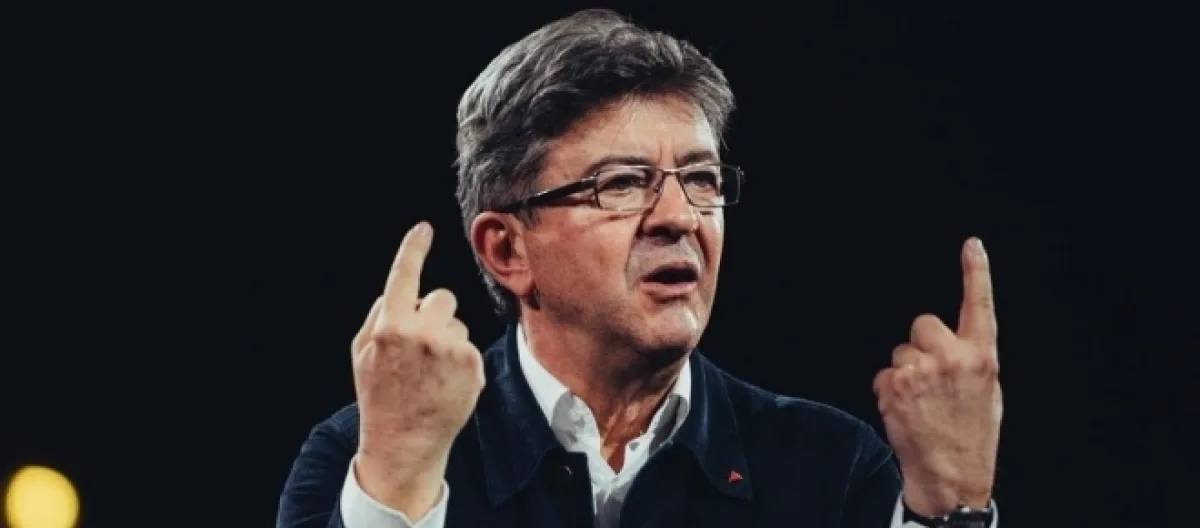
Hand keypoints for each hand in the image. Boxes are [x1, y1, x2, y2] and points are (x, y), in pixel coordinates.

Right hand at [351, 222, 485, 517]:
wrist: (404, 444)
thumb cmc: (380, 396)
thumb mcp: (362, 354)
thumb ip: (378, 316)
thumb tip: (396, 291)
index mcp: (389, 326)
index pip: (403, 275)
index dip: (413, 248)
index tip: (423, 229)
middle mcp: (421, 332)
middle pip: (442, 298)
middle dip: (434, 315)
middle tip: (422, 347)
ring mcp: (450, 348)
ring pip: (457, 322)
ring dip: (448, 338)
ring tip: (432, 372)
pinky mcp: (472, 364)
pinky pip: (469, 345)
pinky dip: (460, 360)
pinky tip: (446, 383)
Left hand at [873, 237, 1002, 516]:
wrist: (952, 476)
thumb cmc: (971, 435)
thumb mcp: (986, 393)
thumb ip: (970, 359)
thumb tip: (953, 341)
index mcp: (982, 358)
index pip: (979, 306)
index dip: (976, 272)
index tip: (972, 245)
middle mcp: (953, 358)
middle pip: (923, 324)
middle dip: (922, 345)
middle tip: (931, 378)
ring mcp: (921, 370)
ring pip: (900, 352)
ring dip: (905, 372)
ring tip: (921, 402)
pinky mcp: (894, 385)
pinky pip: (884, 375)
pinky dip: (890, 391)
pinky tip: (906, 411)